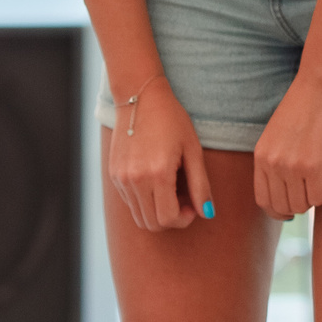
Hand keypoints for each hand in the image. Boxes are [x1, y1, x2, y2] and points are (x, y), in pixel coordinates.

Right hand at [107, 77, 213, 231]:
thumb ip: (200, 184)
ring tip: (171, 190)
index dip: (184, 219)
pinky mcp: (113, 175)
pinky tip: (155, 181)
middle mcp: (135, 180)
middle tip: (184, 200)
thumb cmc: (172, 120)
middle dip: (171, 219)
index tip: (193, 206)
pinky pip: (130, 202)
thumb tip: (207, 213)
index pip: (168, 219)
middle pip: (152, 224)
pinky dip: (144, 201)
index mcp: (157, 173)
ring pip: (138, 216)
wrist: (140, 98)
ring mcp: (121, 179)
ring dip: (157, 212)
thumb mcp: (193, 149)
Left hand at [253, 73, 321, 218]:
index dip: (277, 211)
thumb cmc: (304, 105)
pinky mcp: (314, 166)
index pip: (263, 201)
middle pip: (283, 207)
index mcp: (261, 157)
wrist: (320, 85)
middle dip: (298, 207)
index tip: (290, 211)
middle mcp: (273, 164)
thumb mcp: (278, 134)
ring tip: (321, 182)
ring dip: (313, 200)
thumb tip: (283, 187)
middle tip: (310, 195)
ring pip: (302, 205)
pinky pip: (319, 198)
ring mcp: (292, 167)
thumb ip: (276, 158)